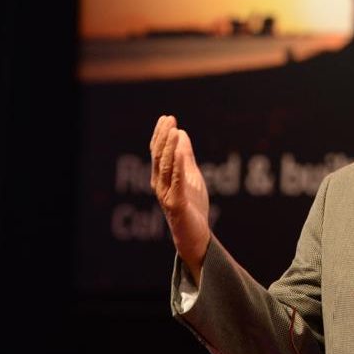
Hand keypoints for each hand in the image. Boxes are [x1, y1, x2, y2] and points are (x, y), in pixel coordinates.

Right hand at [150, 115, 210, 278]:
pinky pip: (177, 182)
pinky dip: (178, 166)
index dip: (161, 135)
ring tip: (174, 130)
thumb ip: (186, 157)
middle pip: (159, 157)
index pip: (158, 152)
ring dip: (170, 148)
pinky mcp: (176, 204)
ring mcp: (167, 195)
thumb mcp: (191, 176)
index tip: (167, 118)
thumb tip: (182, 133)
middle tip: (169, 119)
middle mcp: (160, 185)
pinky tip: (181, 152)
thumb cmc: (192, 207)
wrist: (195, 235)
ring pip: (166, 167)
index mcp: (162, 177)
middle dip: (163, 137)